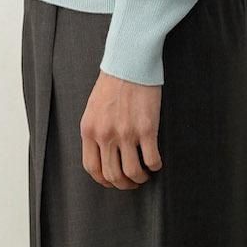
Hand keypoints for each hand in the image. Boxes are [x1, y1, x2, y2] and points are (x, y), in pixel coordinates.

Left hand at [80, 71, 162, 188]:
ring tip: (144, 174)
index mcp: (89, 130)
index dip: (103, 180)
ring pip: (132, 172)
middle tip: (132, 182)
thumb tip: (103, 154)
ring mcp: (126, 133)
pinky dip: (155, 166)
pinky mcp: (147, 129)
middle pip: (112, 175)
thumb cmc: (113, 83)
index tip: (113, 181)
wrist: (129, 62)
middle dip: (123, 184)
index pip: (92, 168)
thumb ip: (95, 131)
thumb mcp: (93, 109)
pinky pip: (152, 159)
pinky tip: (156, 163)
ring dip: (140, 178)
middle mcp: (105, 135)